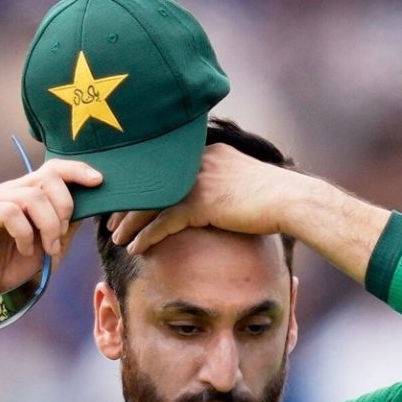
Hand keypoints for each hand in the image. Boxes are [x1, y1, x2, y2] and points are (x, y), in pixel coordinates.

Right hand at [0, 160, 101, 300]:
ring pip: (32, 196)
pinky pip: (10, 213)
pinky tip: (25, 249)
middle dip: (65, 207)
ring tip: (47, 247)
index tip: (98, 181)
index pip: (54, 168)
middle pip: (47, 178)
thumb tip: (92, 203)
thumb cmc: (18, 262)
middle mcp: (13, 189)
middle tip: (62, 235)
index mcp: (30, 191)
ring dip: (48, 225)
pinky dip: (25, 234)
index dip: (77, 170)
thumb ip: (69, 223)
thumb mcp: (54, 243)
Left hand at [109, 144, 311, 254]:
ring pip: (152, 203)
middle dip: (128, 204)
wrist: (290, 200)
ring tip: (116, 238)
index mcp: (204, 152)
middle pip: (150, 183)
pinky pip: (164, 222)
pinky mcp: (201, 202)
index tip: (125, 201)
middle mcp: (196, 162)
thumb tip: (209, 197)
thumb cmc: (271, 196)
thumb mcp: (240, 180)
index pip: (161, 169)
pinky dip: (147, 236)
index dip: (141, 187)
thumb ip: (218, 181)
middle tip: (110, 221)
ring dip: (130, 223)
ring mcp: (198, 181)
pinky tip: (135, 249)